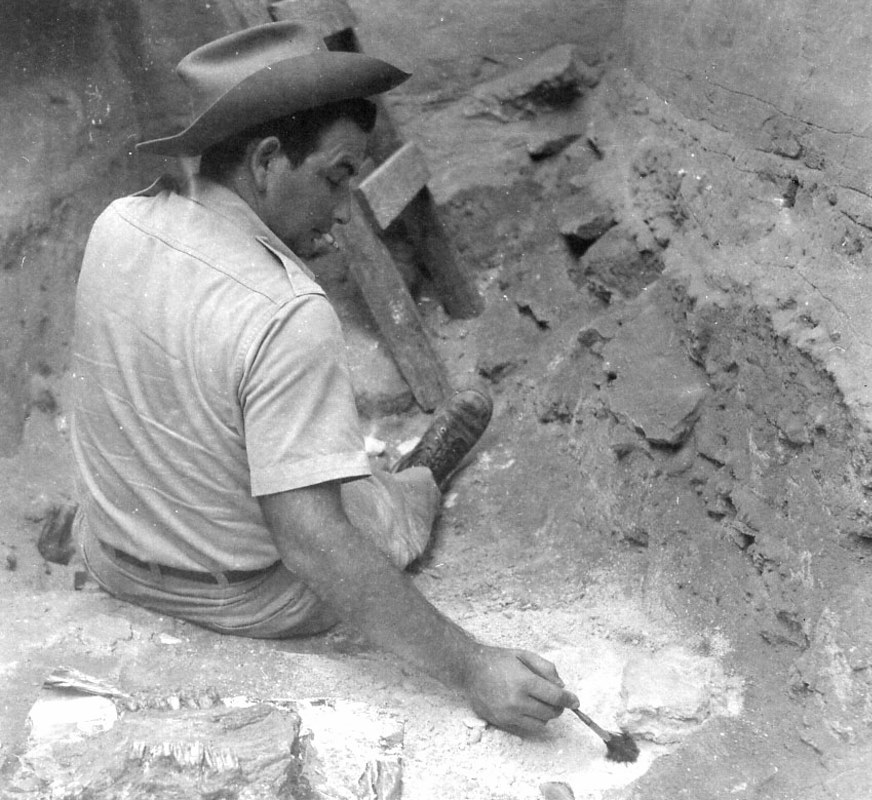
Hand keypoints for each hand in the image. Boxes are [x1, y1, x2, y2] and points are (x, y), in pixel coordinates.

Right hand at [463, 646, 578, 735]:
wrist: (469, 669)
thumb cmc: (498, 660)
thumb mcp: (524, 655)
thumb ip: (545, 668)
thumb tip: (561, 685)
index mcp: (524, 682)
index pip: (556, 697)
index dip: (569, 700)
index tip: (575, 701)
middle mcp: (517, 701)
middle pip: (550, 712)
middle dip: (558, 707)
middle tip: (555, 699)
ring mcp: (508, 714)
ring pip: (540, 723)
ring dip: (545, 715)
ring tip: (539, 703)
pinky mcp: (501, 722)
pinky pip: (525, 727)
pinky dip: (531, 719)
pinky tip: (526, 707)